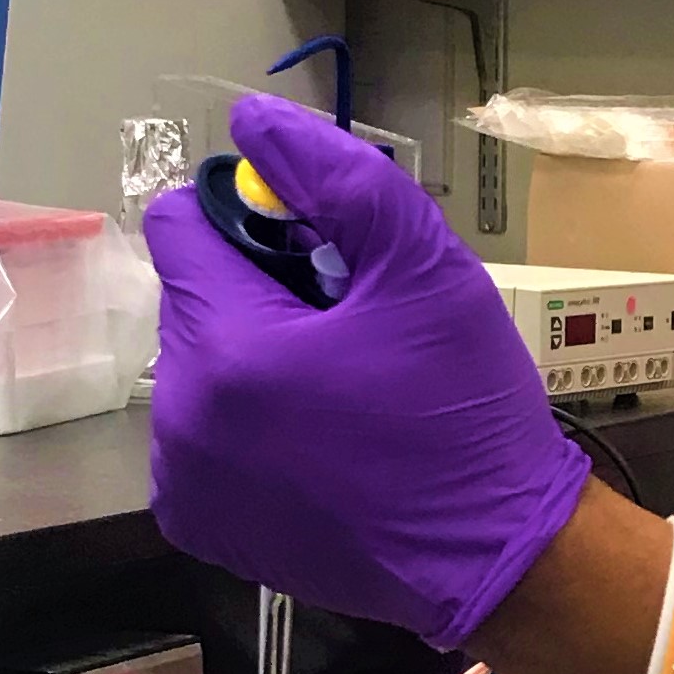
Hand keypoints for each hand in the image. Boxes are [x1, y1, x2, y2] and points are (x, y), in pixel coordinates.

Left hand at [143, 93, 588, 647]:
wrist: (492, 552)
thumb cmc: (466, 411)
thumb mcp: (428, 270)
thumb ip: (338, 178)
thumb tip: (251, 121)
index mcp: (230, 347)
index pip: (180, 226)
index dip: (252, 217)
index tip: (323, 252)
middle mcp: (184, 417)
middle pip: (194, 296)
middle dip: (262, 292)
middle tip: (352, 327)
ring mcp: (186, 479)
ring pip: (199, 365)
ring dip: (254, 357)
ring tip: (343, 389)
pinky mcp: (202, 523)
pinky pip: (203, 433)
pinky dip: (247, 423)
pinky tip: (321, 440)